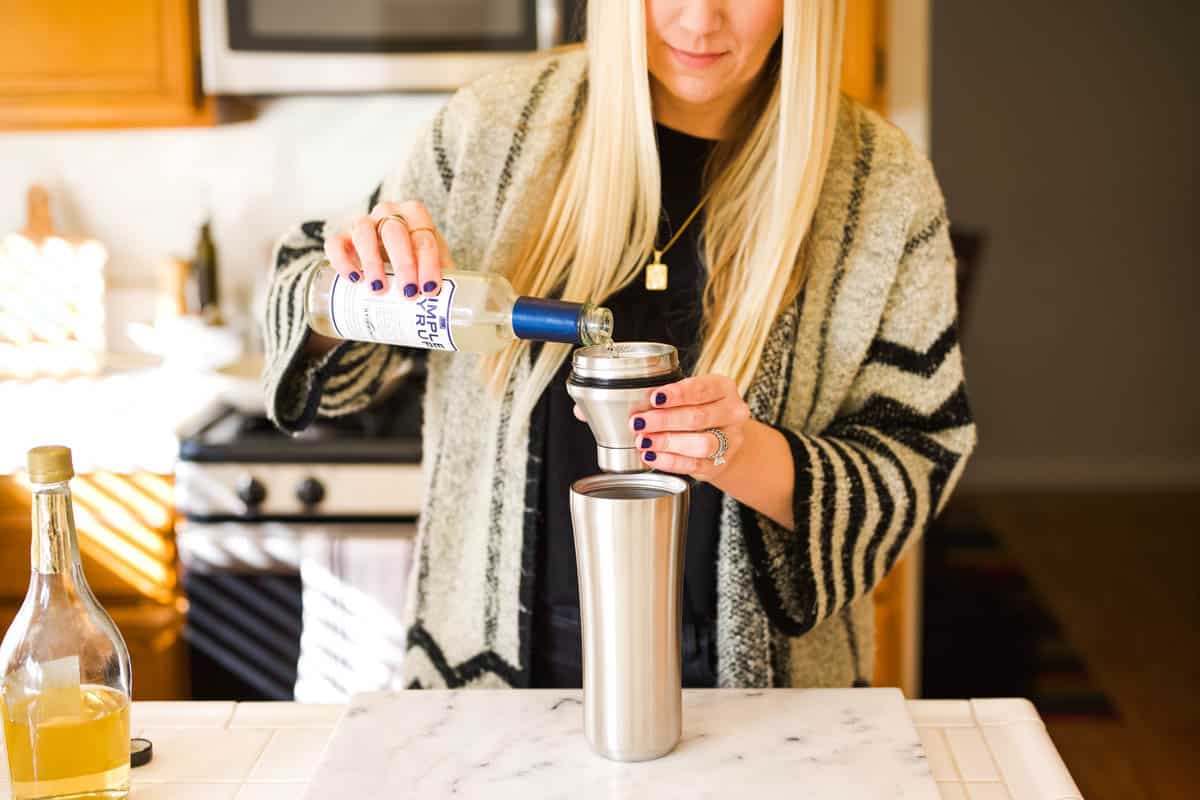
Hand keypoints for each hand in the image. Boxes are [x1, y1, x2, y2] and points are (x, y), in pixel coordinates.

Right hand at [323, 200, 452, 298]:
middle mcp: (388, 213)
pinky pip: (336, 243)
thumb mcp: (433, 268)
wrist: (391, 266)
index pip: (423, 235)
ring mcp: (363, 223)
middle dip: (403, 263)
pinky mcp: (342, 237)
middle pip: (394, 231)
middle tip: (408, 294)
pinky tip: (353, 280)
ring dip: (371, 261)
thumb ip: (446, 281)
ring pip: (364, 232)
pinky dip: (342, 260)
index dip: (428, 262)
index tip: (430, 289)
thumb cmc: (417, 267)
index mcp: (416, 216)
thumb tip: (461, 313)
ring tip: (379, 290)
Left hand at [576, 375, 750, 479]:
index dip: (676, 393)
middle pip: (698, 418)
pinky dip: (670, 462)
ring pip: (700, 443)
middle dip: (664, 420)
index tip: (652, 397)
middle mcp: (731, 412)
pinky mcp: (719, 464)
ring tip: (643, 441)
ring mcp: (729, 440)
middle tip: (637, 422)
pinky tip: (650, 457)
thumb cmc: (692, 410)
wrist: (723, 437)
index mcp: (722, 387)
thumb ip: (637, 396)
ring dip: (667, 443)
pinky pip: (694, 465)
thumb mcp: (677, 395)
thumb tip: (582, 408)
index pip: (701, 388)